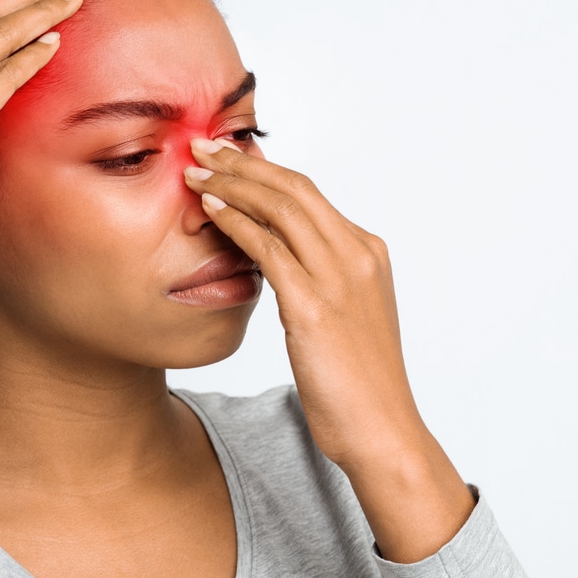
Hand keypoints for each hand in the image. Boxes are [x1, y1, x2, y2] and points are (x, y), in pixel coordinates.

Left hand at [184, 138, 474, 561]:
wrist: (382, 431)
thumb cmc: (358, 386)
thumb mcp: (343, 320)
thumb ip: (318, 283)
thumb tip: (278, 261)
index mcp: (368, 254)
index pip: (309, 194)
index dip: (264, 169)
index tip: (228, 156)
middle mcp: (358, 255)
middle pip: (293, 188)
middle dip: (243, 162)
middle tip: (202, 145)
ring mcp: (339, 278)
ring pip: (280, 208)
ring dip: (232, 183)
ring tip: (194, 169)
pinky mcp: (314, 306)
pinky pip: (268, 248)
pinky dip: (237, 222)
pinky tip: (210, 209)